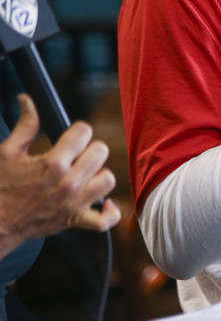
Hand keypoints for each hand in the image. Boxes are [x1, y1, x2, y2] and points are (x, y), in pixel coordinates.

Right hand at [0, 94, 120, 257]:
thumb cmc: (0, 186)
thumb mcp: (7, 152)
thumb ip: (25, 125)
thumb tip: (28, 100)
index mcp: (53, 163)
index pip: (84, 132)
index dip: (78, 131)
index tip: (70, 137)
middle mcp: (69, 182)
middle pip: (100, 152)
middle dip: (88, 150)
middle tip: (75, 156)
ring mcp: (75, 203)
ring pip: (108, 179)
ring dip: (98, 174)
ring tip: (84, 174)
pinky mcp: (76, 221)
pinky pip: (105, 220)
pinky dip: (109, 212)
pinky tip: (103, 202)